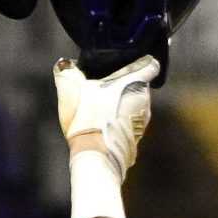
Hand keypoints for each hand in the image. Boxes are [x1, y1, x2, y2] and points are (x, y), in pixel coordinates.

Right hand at [54, 55, 158, 178]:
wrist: (96, 155)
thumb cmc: (88, 118)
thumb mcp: (71, 89)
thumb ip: (68, 73)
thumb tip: (67, 66)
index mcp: (135, 82)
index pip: (150, 65)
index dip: (142, 61)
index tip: (133, 62)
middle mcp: (145, 101)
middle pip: (139, 85)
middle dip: (125, 83)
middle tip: (103, 84)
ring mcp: (144, 121)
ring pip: (135, 104)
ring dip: (122, 102)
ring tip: (100, 105)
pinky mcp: (138, 137)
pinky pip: (131, 121)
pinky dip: (121, 119)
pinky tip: (103, 122)